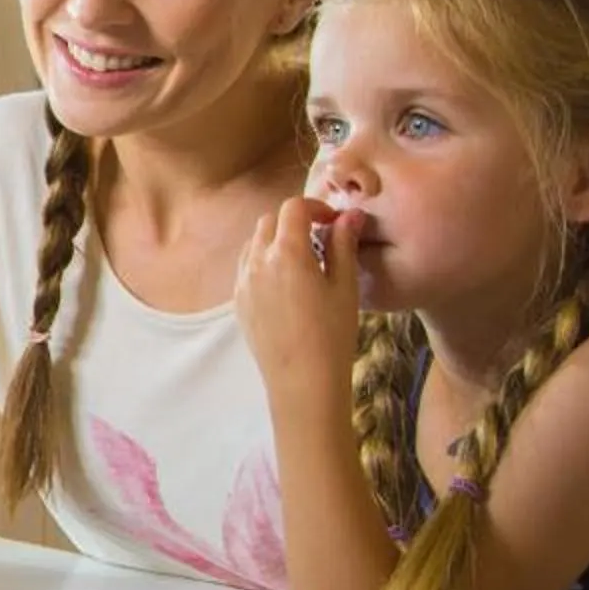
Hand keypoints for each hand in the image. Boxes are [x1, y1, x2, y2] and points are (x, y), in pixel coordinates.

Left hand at [235, 196, 361, 396]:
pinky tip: (285, 283)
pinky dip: (263, 262)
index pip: (294, 208)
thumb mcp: (345, 287)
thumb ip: (343, 245)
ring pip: (254, 244)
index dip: (315, 207)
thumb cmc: (332, 334)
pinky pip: (246, 268)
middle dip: (294, 222)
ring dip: (276, 240)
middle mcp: (257, 261)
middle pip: (270, 222)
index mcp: (286, 252)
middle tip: (319, 239)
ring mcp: (243, 282)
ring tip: (302, 261)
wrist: (302, 382)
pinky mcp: (238, 302)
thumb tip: (350, 215)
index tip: (333, 222)